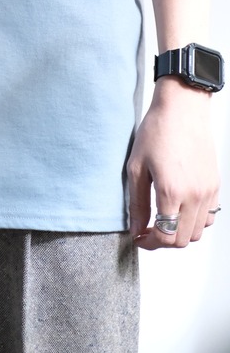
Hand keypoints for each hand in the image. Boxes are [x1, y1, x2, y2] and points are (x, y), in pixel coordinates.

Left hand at [127, 76, 219, 249]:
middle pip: (182, 240)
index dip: (149, 244)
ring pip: (197, 232)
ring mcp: (208, 192)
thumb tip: (136, 228)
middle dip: (162, 240)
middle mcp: (194, 196)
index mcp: (171, 192)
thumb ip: (137, 203)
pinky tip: (180, 209)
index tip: (139, 237)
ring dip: (179, 232)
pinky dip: (195, 221)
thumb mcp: (136, 166)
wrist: (182, 109)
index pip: (164, 237)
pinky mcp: (215, 185)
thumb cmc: (157, 131)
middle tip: (147, 230)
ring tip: (163, 218)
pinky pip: (209, 217)